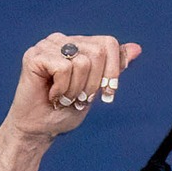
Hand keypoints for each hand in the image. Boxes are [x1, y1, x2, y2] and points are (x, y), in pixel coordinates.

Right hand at [3, 33, 142, 140]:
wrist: (38, 130)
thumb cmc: (63, 112)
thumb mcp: (96, 89)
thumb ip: (113, 68)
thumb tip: (137, 48)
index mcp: (78, 45)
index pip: (109, 43)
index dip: (113, 71)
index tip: (105, 95)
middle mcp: (63, 40)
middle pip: (98, 52)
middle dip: (93, 84)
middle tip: (77, 98)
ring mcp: (47, 46)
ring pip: (82, 62)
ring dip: (76, 90)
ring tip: (63, 98)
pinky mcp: (34, 56)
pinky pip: (64, 68)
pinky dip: (62, 89)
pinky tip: (52, 95)